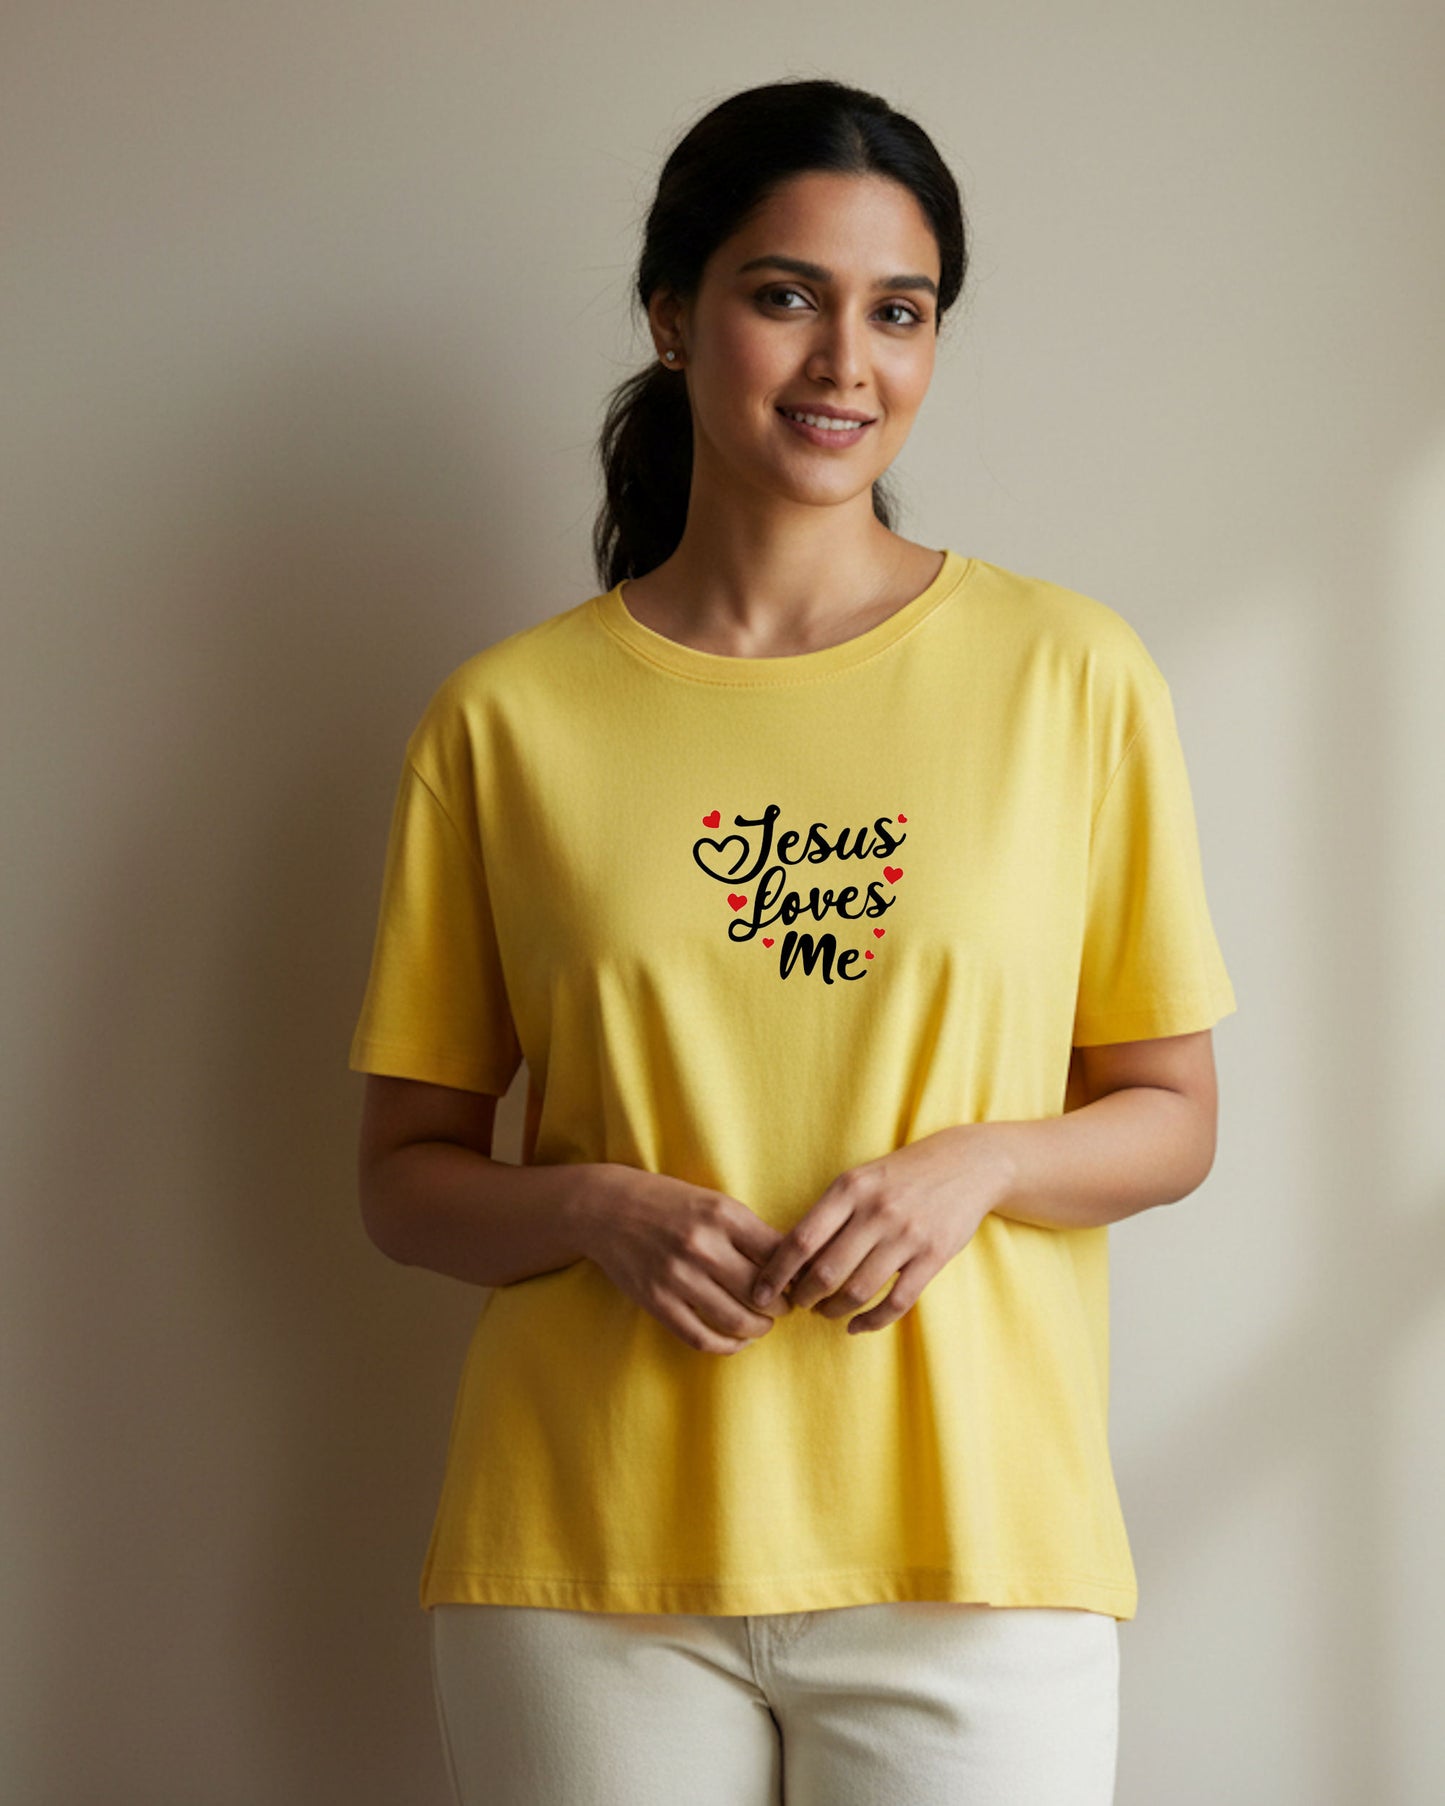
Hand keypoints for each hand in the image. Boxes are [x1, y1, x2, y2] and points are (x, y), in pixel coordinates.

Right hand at [581, 1166, 794, 1355]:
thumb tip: (792, 1265)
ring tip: (763, 1324)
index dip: (796, 1274)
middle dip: (782, 1307)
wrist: (606, 1209)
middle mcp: (701, 1245)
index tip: (799, 1281)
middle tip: (785, 1307)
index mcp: (722, 1214)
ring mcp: (677, 1276)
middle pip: (762, 1292)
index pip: (778, 1254)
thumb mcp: (713, 1202)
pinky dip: (727, 1346)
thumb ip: (749, 1230)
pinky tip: (737, 1340)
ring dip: (759, 1328)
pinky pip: (701, 1337)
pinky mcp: (657, 1301)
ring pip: (736, 1319)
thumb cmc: (669, 1204)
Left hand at [748, 1128, 1008, 1334]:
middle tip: (797, 1305)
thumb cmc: (900, 1176)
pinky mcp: (934, 1255)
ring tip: (825, 1312)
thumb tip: (787, 1259)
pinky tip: (857, 1325)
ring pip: (858, 1290)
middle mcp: (876, 1211)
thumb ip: (828, 1214)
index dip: (776, 1273)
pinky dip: (871, 1321)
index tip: (761, 1293)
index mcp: (850, 1188)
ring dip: (834, 1310)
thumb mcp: (860, 1180)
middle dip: (804, 1297)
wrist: (967, 1164)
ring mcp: (907, 1234)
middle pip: (826, 1271)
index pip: (801, 1239)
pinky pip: (897, 1302)